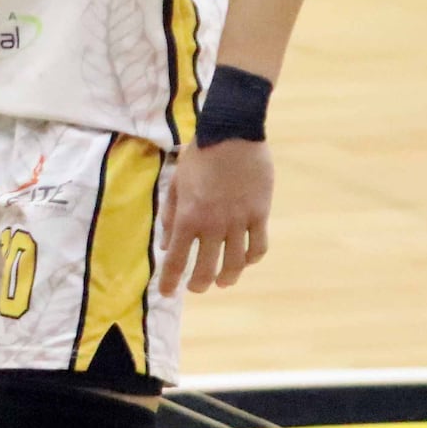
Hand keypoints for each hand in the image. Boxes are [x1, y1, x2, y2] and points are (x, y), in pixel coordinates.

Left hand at [159, 139, 271, 294]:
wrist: (231, 134)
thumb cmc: (198, 156)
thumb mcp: (176, 184)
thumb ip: (171, 216)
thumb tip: (167, 245)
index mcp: (188, 217)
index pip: (177, 259)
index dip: (170, 280)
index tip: (167, 293)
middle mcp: (213, 224)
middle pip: (207, 267)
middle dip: (199, 283)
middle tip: (196, 287)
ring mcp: (239, 221)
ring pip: (235, 262)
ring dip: (228, 277)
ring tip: (223, 282)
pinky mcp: (259, 214)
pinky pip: (258, 246)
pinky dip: (251, 258)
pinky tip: (246, 260)